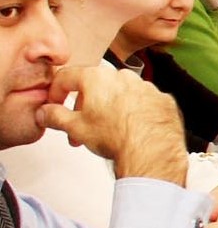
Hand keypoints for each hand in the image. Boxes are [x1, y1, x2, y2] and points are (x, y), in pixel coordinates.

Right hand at [41, 65, 186, 183]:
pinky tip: (129, 128)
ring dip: (108, 109)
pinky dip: (133, 111)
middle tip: (78, 129)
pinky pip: (141, 101)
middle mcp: (124, 76)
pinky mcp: (162, 99)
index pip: (67, 77)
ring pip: (119, 93)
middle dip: (82, 107)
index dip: (55, 93)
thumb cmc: (116, 137)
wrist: (151, 150)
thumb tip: (45, 112)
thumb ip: (55, 116)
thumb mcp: (75, 127)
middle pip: (94, 87)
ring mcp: (146, 86)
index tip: (54, 105)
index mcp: (98, 78)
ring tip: (104, 132)